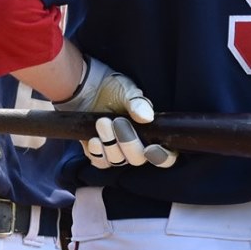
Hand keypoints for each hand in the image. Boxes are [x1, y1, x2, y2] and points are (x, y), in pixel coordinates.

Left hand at [56, 57, 176, 169]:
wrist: (87, 88)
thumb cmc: (113, 89)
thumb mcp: (128, 91)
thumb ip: (138, 104)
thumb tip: (146, 118)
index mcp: (151, 134)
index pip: (164, 156)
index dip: (161, 157)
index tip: (150, 148)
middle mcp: (135, 146)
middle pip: (138, 159)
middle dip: (129, 143)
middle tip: (119, 122)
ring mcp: (116, 151)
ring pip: (118, 161)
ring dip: (110, 144)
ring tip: (103, 122)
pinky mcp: (98, 152)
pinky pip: (99, 161)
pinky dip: (97, 151)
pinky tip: (94, 138)